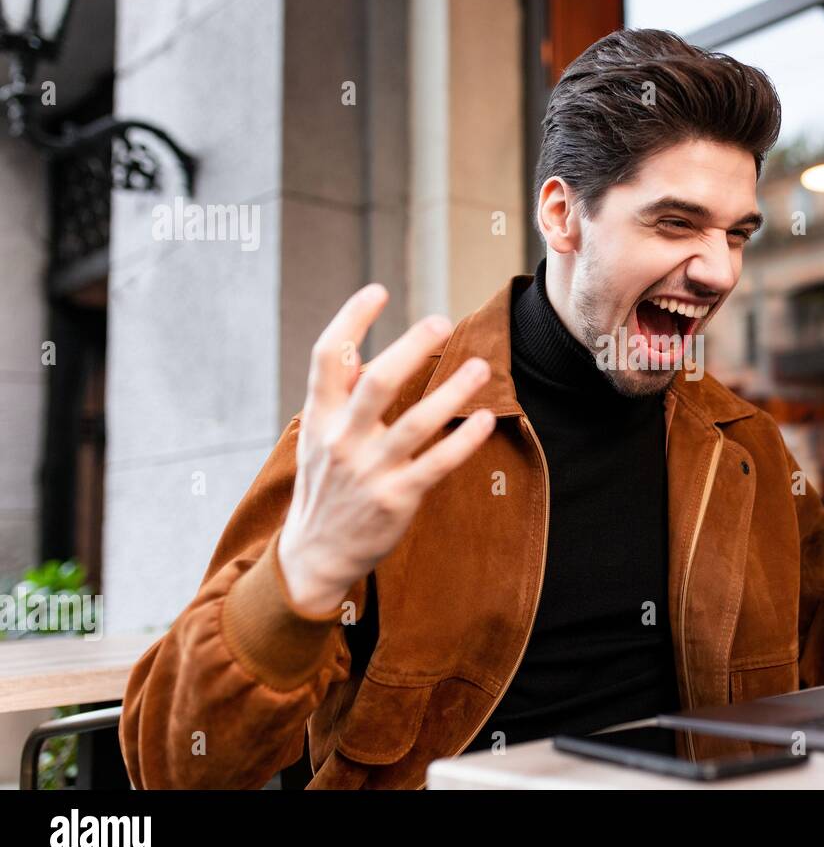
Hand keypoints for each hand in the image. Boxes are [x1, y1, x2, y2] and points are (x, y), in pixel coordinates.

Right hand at [277, 283, 496, 614]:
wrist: (314, 556)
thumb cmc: (324, 486)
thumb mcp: (316, 437)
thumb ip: (335, 396)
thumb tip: (355, 348)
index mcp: (319, 417)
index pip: (326, 357)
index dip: (350, 320)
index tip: (376, 290)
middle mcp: (342, 440)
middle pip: (377, 382)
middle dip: (410, 347)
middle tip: (439, 320)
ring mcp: (369, 471)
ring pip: (416, 422)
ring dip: (452, 391)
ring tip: (481, 366)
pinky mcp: (396, 499)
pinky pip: (437, 464)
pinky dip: (465, 441)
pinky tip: (487, 419)